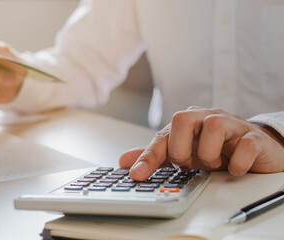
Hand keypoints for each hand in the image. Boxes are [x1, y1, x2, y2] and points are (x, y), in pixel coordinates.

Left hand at [119, 106, 283, 180]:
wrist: (253, 146)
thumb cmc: (215, 148)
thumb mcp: (183, 153)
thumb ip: (155, 156)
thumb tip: (125, 161)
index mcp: (187, 122)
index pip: (162, 135)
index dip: (148, 156)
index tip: (137, 175)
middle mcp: (206, 118)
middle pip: (181, 119)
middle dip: (181, 150)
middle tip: (190, 164)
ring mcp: (231, 124)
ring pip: (213, 126)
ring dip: (209, 154)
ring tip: (214, 164)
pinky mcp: (253, 137)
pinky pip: (244, 145)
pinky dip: (237, 163)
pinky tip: (234, 169)